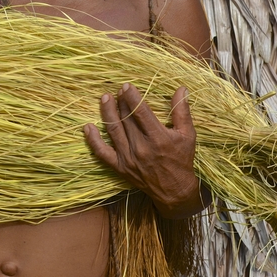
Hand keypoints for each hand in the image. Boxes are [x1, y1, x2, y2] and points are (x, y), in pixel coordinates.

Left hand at [84, 83, 204, 217]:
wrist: (174, 190)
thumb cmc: (182, 159)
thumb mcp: (188, 134)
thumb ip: (182, 111)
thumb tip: (182, 89)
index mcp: (158, 138)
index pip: (141, 112)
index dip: (131, 97)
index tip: (126, 86)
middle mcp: (141, 147)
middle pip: (126, 119)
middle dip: (121, 102)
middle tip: (118, 90)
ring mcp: (128, 158)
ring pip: (113, 131)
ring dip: (107, 113)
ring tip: (104, 98)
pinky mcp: (120, 167)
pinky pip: (102, 153)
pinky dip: (93, 141)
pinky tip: (88, 127)